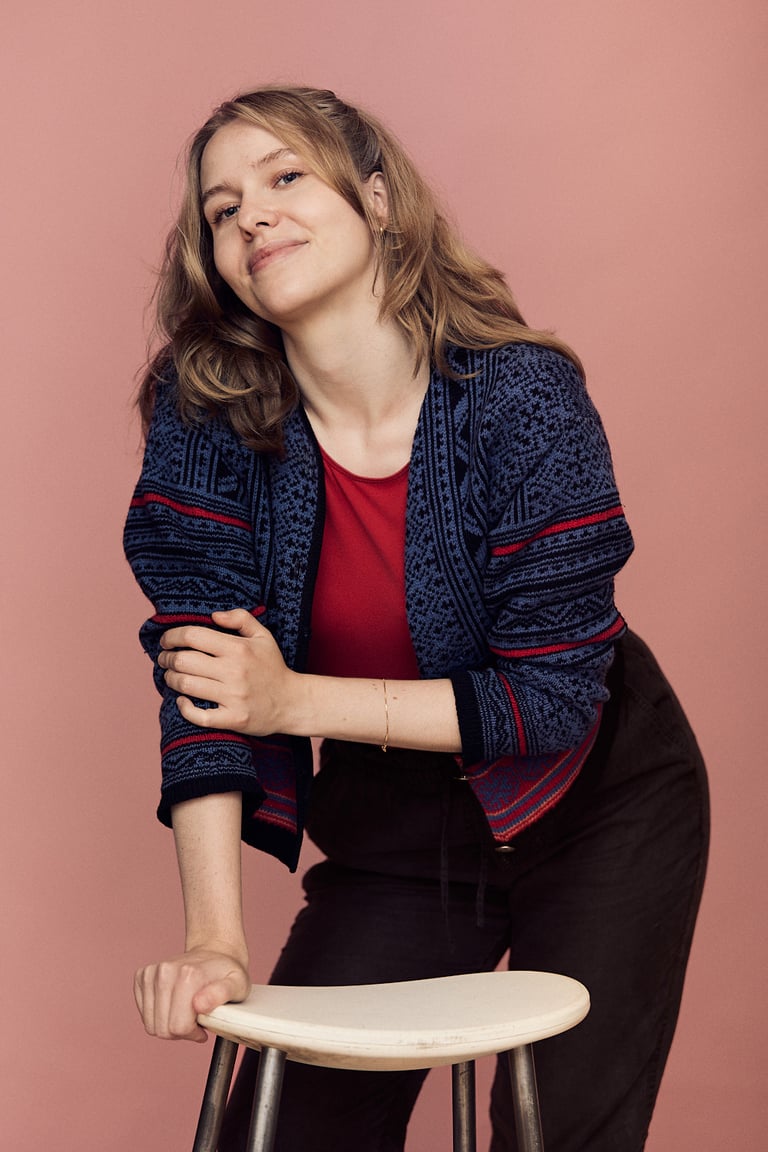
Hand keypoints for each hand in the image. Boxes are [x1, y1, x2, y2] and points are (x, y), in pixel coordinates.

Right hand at [134, 947, 250, 1041]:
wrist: (213, 952)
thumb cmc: (226, 973)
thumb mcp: (237, 984)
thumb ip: (222, 994)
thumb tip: (199, 1004)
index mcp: (188, 975)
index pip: (178, 1027)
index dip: (192, 1033)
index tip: (202, 1025)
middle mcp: (166, 971)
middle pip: (162, 1029)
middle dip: (180, 1031)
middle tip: (195, 1019)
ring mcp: (151, 972)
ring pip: (151, 1024)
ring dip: (168, 1025)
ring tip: (185, 1012)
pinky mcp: (142, 976)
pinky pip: (144, 1014)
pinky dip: (158, 1016)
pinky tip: (173, 1005)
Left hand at [158, 609, 299, 734]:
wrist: (292, 702)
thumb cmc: (273, 667)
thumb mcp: (263, 636)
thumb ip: (240, 618)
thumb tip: (213, 615)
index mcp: (238, 648)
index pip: (193, 636)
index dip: (172, 636)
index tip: (166, 641)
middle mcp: (234, 671)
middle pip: (184, 660)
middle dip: (167, 658)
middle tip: (164, 659)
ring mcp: (233, 697)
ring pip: (186, 685)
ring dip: (170, 680)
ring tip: (170, 676)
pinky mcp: (232, 719)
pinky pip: (198, 715)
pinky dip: (183, 707)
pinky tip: (181, 700)